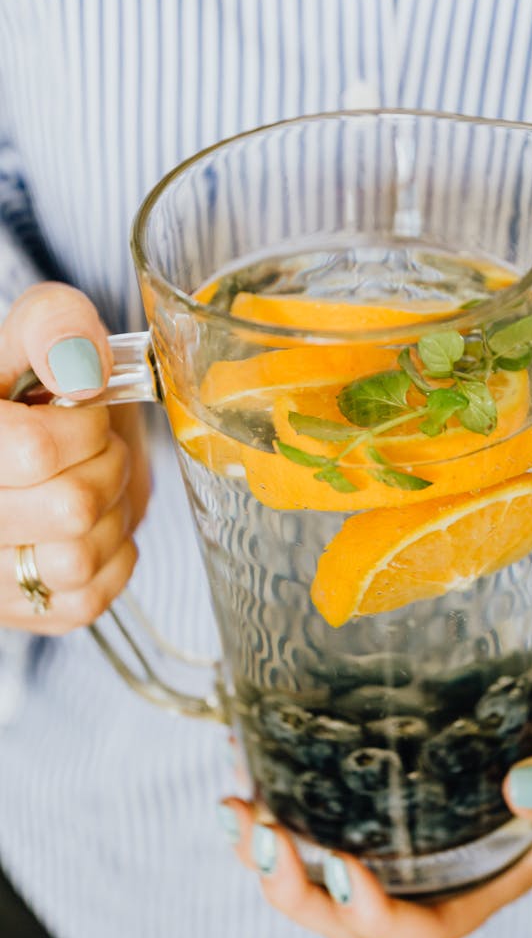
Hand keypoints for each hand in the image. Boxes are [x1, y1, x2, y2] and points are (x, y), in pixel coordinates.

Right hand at [0, 282, 148, 633]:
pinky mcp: (14, 612)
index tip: (79, 409)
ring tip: (90, 483)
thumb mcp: (38, 328)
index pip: (33, 451)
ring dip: (109, 514)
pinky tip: (91, 524)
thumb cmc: (34, 385)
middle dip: (104, 467)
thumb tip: (80, 369)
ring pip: (77, 560)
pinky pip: (88, 600)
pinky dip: (110, 557)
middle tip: (92, 448)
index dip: (80, 426)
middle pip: (68, 510)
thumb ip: (56, 325)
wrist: (40, 443)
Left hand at [218, 547, 531, 937]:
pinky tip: (248, 754)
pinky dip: (277, 790)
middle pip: (350, 913)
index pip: (426, 929)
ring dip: (267, 847)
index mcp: (489, 877)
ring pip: (320, 864)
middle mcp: (435, 862)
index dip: (377, 917)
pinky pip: (319, 802)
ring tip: (233, 805)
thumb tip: (523, 792)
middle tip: (260, 834)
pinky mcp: (380, 776)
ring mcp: (402, 822)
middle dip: (296, 889)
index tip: (346, 868)